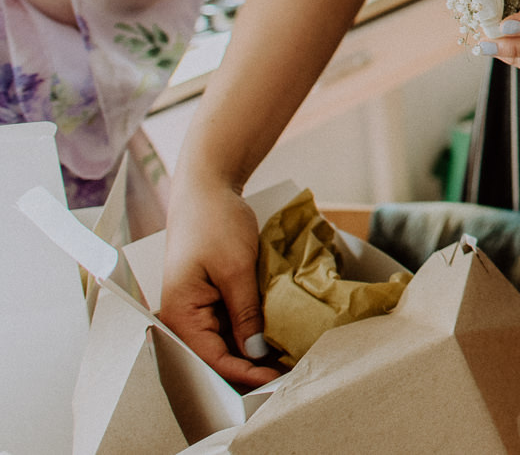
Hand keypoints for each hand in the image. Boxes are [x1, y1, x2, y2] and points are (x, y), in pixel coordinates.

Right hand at [158, 176, 282, 389]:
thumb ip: (245, 313)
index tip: (277, 378)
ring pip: (227, 343)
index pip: (212, 360)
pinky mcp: (212, 299)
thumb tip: (255, 353)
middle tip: (289, 372)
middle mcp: (184, 319)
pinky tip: (277, 336)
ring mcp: (198, 310)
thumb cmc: (214, 224)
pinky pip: (231, 324)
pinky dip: (253, 332)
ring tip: (288, 358)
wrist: (207, 191)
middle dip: (252, 367)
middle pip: (217, 356)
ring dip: (254, 351)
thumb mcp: (236, 269)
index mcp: (180, 316)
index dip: (245, 373)